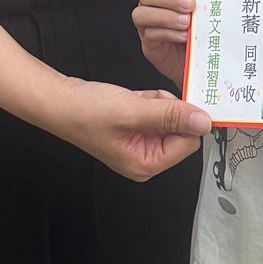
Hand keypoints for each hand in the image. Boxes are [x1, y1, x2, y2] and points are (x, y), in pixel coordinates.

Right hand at [54, 74, 209, 181]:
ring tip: (133, 101)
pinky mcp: (135, 128)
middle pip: (180, 130)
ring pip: (169, 116)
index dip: (184, 120)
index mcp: (146, 164)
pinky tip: (130, 99)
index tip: (175, 102)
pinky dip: (147, 100)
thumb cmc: (86, 112)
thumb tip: (203, 122)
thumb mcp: (134, 111)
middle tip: (145, 102)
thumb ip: (172, 116)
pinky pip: (156, 110)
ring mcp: (139, 143)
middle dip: (167, 109)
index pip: (188, 144)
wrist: (59, 101)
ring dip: (156, 102)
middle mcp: (145, 157)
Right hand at [132, 0, 194, 86]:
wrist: (202, 61)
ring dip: (166, 16)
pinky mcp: (149, 44)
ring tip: (186, 23)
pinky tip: (183, 36)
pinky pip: (149, 34)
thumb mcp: (204, 14)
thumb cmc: (202, 34)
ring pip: (141, 13)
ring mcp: (147, 25)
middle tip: (190, 6)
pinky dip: (168, 33)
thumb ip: (202, 1)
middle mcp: (153, 7)